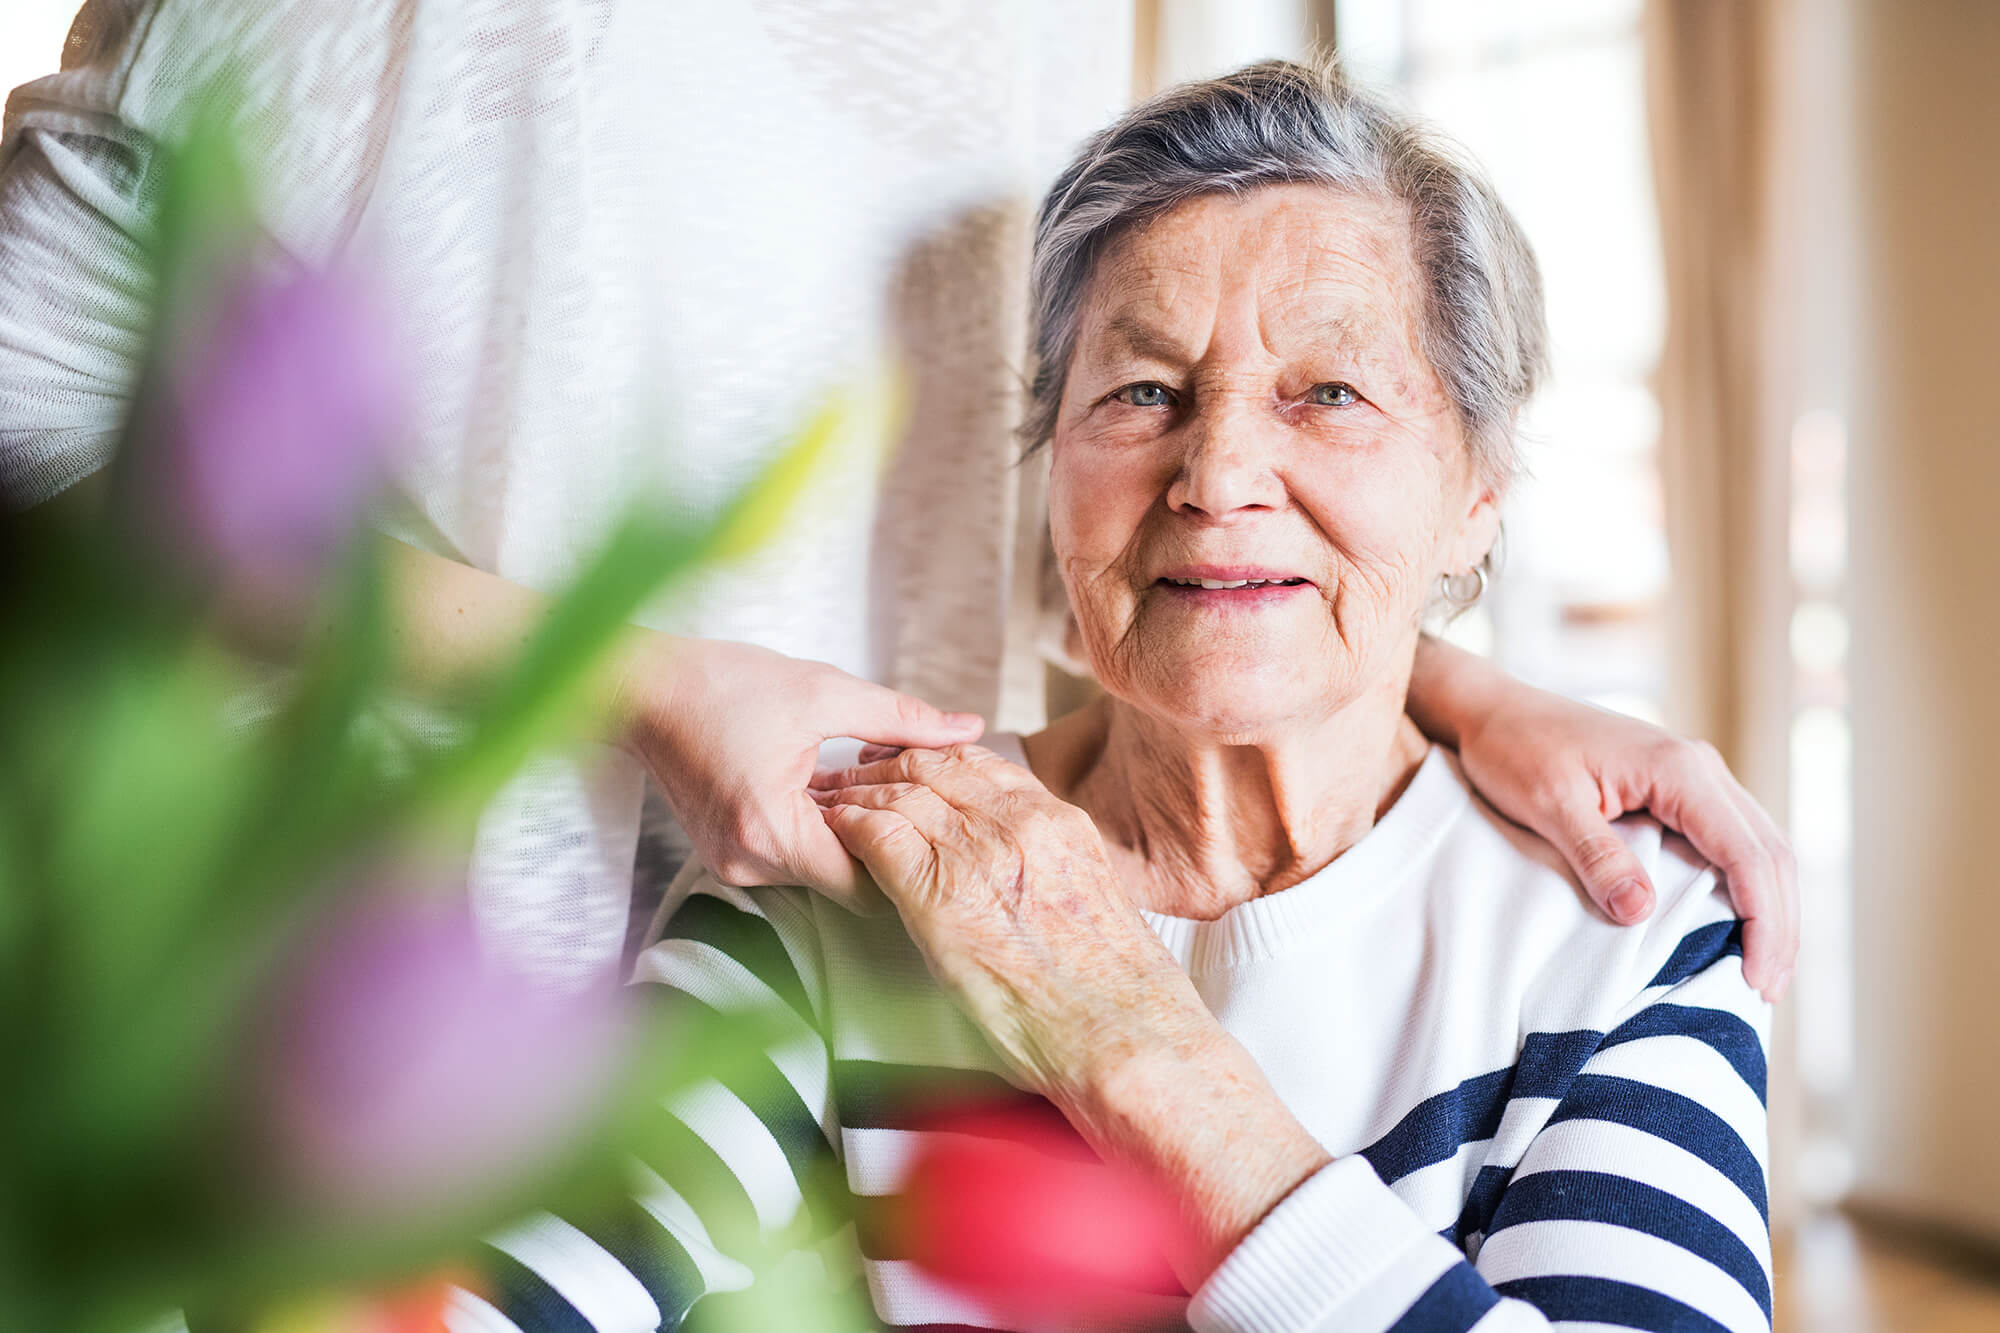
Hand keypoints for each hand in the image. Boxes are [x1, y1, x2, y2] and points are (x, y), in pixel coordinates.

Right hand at [612, 636, 983, 909]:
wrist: (641, 686)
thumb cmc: (723, 684)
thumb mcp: (823, 691)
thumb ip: (902, 720)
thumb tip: (970, 728)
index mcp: (772, 830)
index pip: (864, 885)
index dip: (907, 859)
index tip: (937, 829)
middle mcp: (748, 862)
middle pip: (843, 881)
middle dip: (882, 844)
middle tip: (922, 806)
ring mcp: (733, 863)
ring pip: (819, 870)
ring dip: (849, 834)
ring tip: (876, 788)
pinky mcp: (727, 853)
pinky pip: (791, 855)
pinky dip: (817, 828)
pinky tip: (831, 788)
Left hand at [810, 743, 1199, 1097]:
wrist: (1119, 1030)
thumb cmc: (1112, 991)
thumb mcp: (1091, 901)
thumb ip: (1051, 867)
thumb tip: (1022, 874)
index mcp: (1057, 821)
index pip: (981, 762)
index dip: (935, 756)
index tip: (911, 761)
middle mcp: (1019, 822)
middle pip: (936, 765)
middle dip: (889, 762)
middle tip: (857, 769)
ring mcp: (980, 853)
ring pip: (902, 792)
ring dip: (861, 790)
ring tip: (833, 797)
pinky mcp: (941, 894)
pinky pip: (880, 836)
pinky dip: (851, 827)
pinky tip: (837, 829)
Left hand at [1454, 685, 1797, 1001]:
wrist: (1495, 710)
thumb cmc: (1515, 750)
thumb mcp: (1548, 805)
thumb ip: (1597, 856)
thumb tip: (1641, 913)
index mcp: (1679, 770)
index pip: (1748, 855)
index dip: (1764, 922)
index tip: (1756, 980)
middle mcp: (1700, 767)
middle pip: (1771, 852)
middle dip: (1779, 925)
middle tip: (1768, 992)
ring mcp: (1694, 774)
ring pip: (1760, 844)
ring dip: (1771, 907)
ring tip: (1764, 970)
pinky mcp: (1678, 786)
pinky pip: (1732, 837)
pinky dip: (1747, 883)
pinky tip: (1739, 923)